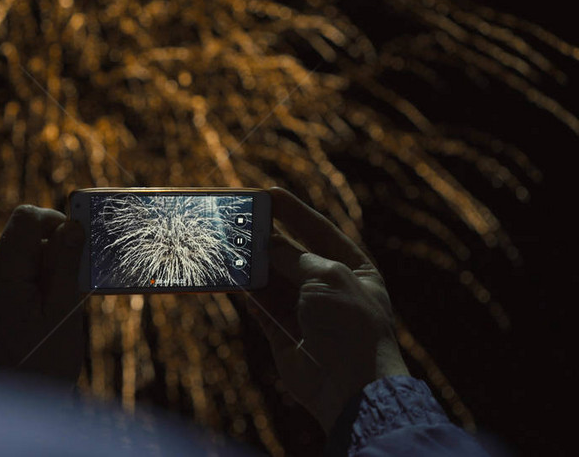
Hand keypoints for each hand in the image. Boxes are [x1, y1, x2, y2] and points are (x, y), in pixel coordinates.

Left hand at [0, 205, 85, 388]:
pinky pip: (13, 281)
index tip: (80, 245)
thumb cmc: (39, 368)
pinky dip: (36, 289)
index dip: (56, 220)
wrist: (8, 415)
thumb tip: (73, 224)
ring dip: (48, 273)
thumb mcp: (63, 312)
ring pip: (21, 262)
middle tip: (78, 285)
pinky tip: (49, 319)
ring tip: (63, 309)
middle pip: (25, 240)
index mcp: (1, 274)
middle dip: (56, 253)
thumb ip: (66, 264)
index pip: (26, 218)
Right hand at [248, 187, 408, 432]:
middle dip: (265, 238)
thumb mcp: (325, 277)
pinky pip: (260, 307)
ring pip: (271, 280)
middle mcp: (329, 287)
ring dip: (250, 264)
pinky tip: (228, 275)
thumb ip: (291, 256)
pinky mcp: (283, 334)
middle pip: (290, 254)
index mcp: (353, 268)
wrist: (351, 385)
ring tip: (225, 243)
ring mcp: (305, 311)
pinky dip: (245, 292)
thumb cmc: (350, 324)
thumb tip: (264, 240)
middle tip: (237, 218)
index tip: (267, 192)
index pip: (319, 231)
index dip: (293, 211)